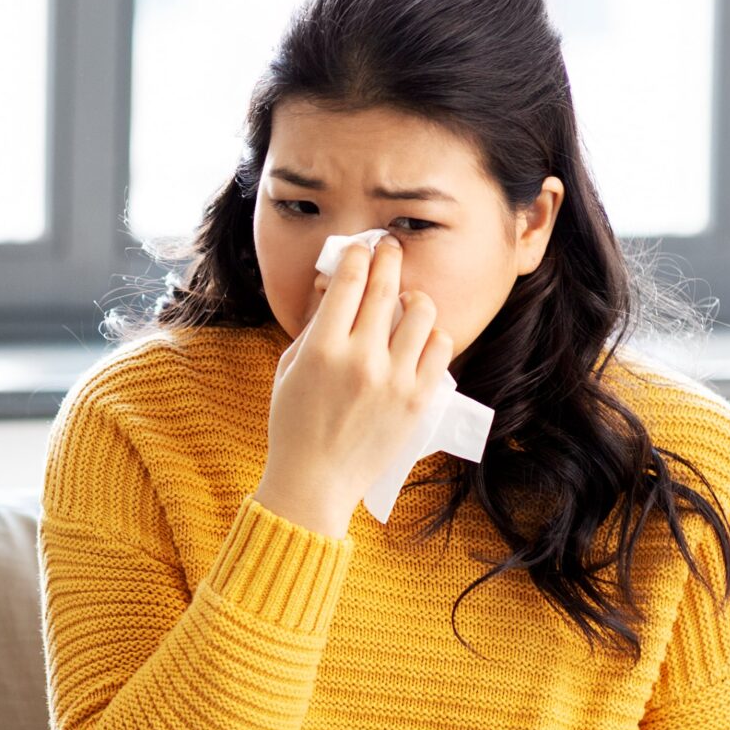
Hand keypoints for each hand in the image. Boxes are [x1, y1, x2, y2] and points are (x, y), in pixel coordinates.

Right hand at [252, 234, 453, 537]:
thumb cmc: (294, 424)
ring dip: (413, 297)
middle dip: (388, 257)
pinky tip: (419, 338)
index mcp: (322, 349)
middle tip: (390, 247)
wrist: (315, 481)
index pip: (348, 281)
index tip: (361, 248)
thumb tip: (335, 284)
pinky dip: (431, 335)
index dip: (357, 255)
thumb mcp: (289, 369)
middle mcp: (361, 360)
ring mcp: (394, 380)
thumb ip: (312, 326)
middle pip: (386, 287)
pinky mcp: (419, 399)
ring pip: (422, 312)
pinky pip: (440, 347)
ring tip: (406, 301)